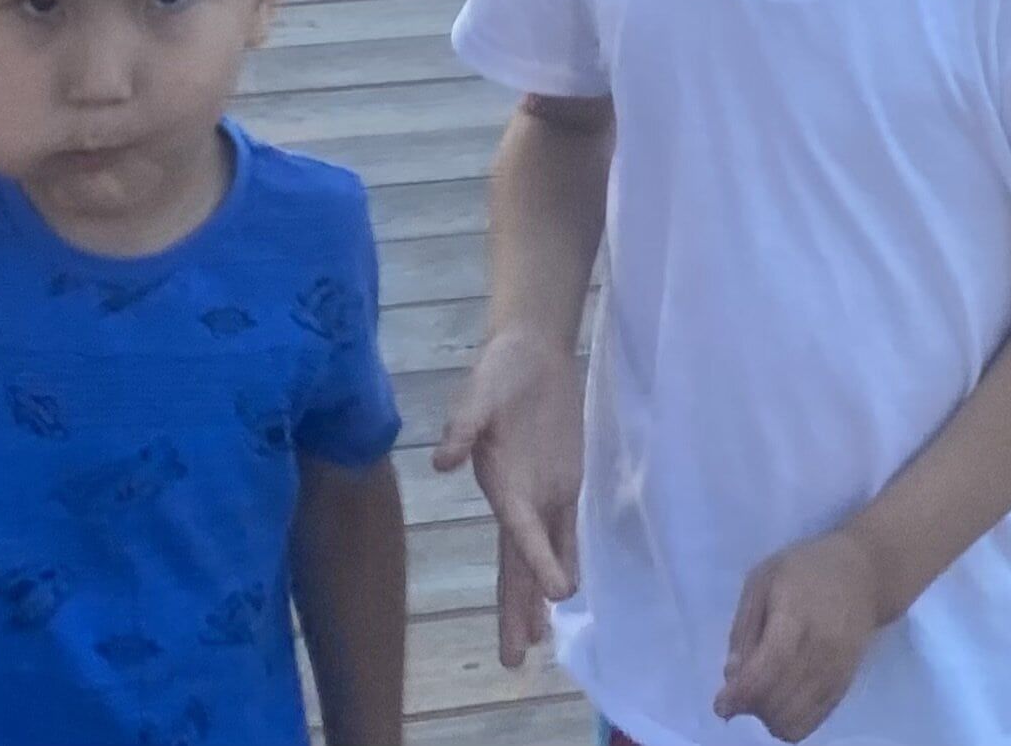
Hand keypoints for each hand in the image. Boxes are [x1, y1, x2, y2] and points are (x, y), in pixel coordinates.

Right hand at [431, 327, 582, 669]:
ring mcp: (541, 492)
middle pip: (519, 564)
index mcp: (500, 483)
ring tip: (541, 639)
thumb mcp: (479, 393)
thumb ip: (463, 425)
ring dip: (541, 595)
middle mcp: (518, 498)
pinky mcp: (563, 480)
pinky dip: (567, 557)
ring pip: (544, 554)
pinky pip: (566, 529)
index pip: (519, 535)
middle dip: (519, 610)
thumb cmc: (499, 371)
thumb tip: (442, 462)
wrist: (528, 350)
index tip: (552, 598)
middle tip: (516, 661)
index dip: (536, 564)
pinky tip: (567, 589)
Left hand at [714, 529, 885, 740]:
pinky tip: (780, 701)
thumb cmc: (806, 569)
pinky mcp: (845, 685)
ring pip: (795, 719)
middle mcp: (822, 648)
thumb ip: (743, 628)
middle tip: (739, 692)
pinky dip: (790, 721)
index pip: (770, 665)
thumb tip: (731, 676)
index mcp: (796, 614)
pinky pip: (813, 721)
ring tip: (761, 693)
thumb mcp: (762, 581)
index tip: (721, 705)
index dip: (742, 693)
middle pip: (780, 700)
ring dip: (768, 717)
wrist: (864, 575)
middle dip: (750, 706)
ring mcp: (837, 670)